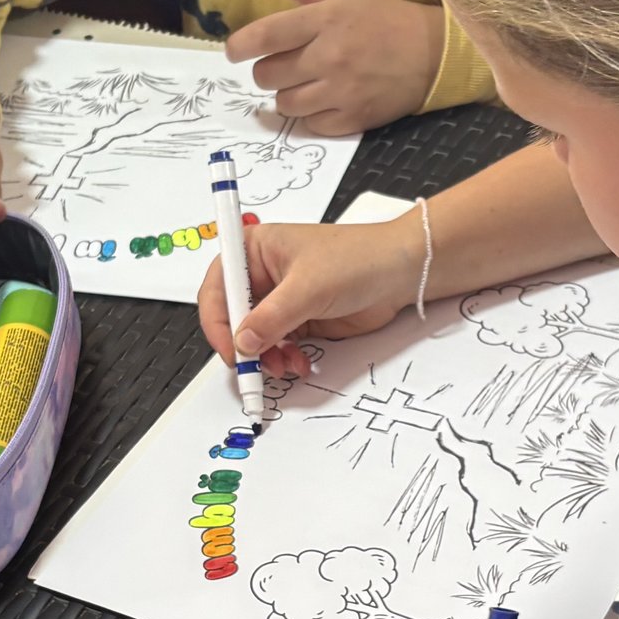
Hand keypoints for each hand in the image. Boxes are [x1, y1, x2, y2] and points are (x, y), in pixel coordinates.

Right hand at [199, 215, 421, 377]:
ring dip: (266, 357)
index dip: (218, 320)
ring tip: (284, 366)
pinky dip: (283, 359)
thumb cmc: (358, 258)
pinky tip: (298, 363)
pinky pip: (278, 346)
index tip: (229, 349)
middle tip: (252, 369)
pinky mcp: (298, 319)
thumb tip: (242, 342)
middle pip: (233, 316)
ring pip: (255, 337)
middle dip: (244, 345)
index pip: (218, 287)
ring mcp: (280, 299)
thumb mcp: (308, 287)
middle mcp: (263, 273)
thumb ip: (271, 318)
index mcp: (254, 249)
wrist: (400, 273)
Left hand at [225, 0, 444, 136]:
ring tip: (307, 83)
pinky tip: (326, 100)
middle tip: (286, 64)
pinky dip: (312, 116)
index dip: (240, 46)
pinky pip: (310, 125)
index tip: (234, 52)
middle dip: (268, 70)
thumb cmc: (385, 21)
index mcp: (325, 20)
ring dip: (288, 95)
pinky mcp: (353, 119)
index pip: (265, 37)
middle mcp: (329, 57)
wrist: (434, 56)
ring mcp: (341, 92)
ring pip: (285, 104)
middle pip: (267, 75)